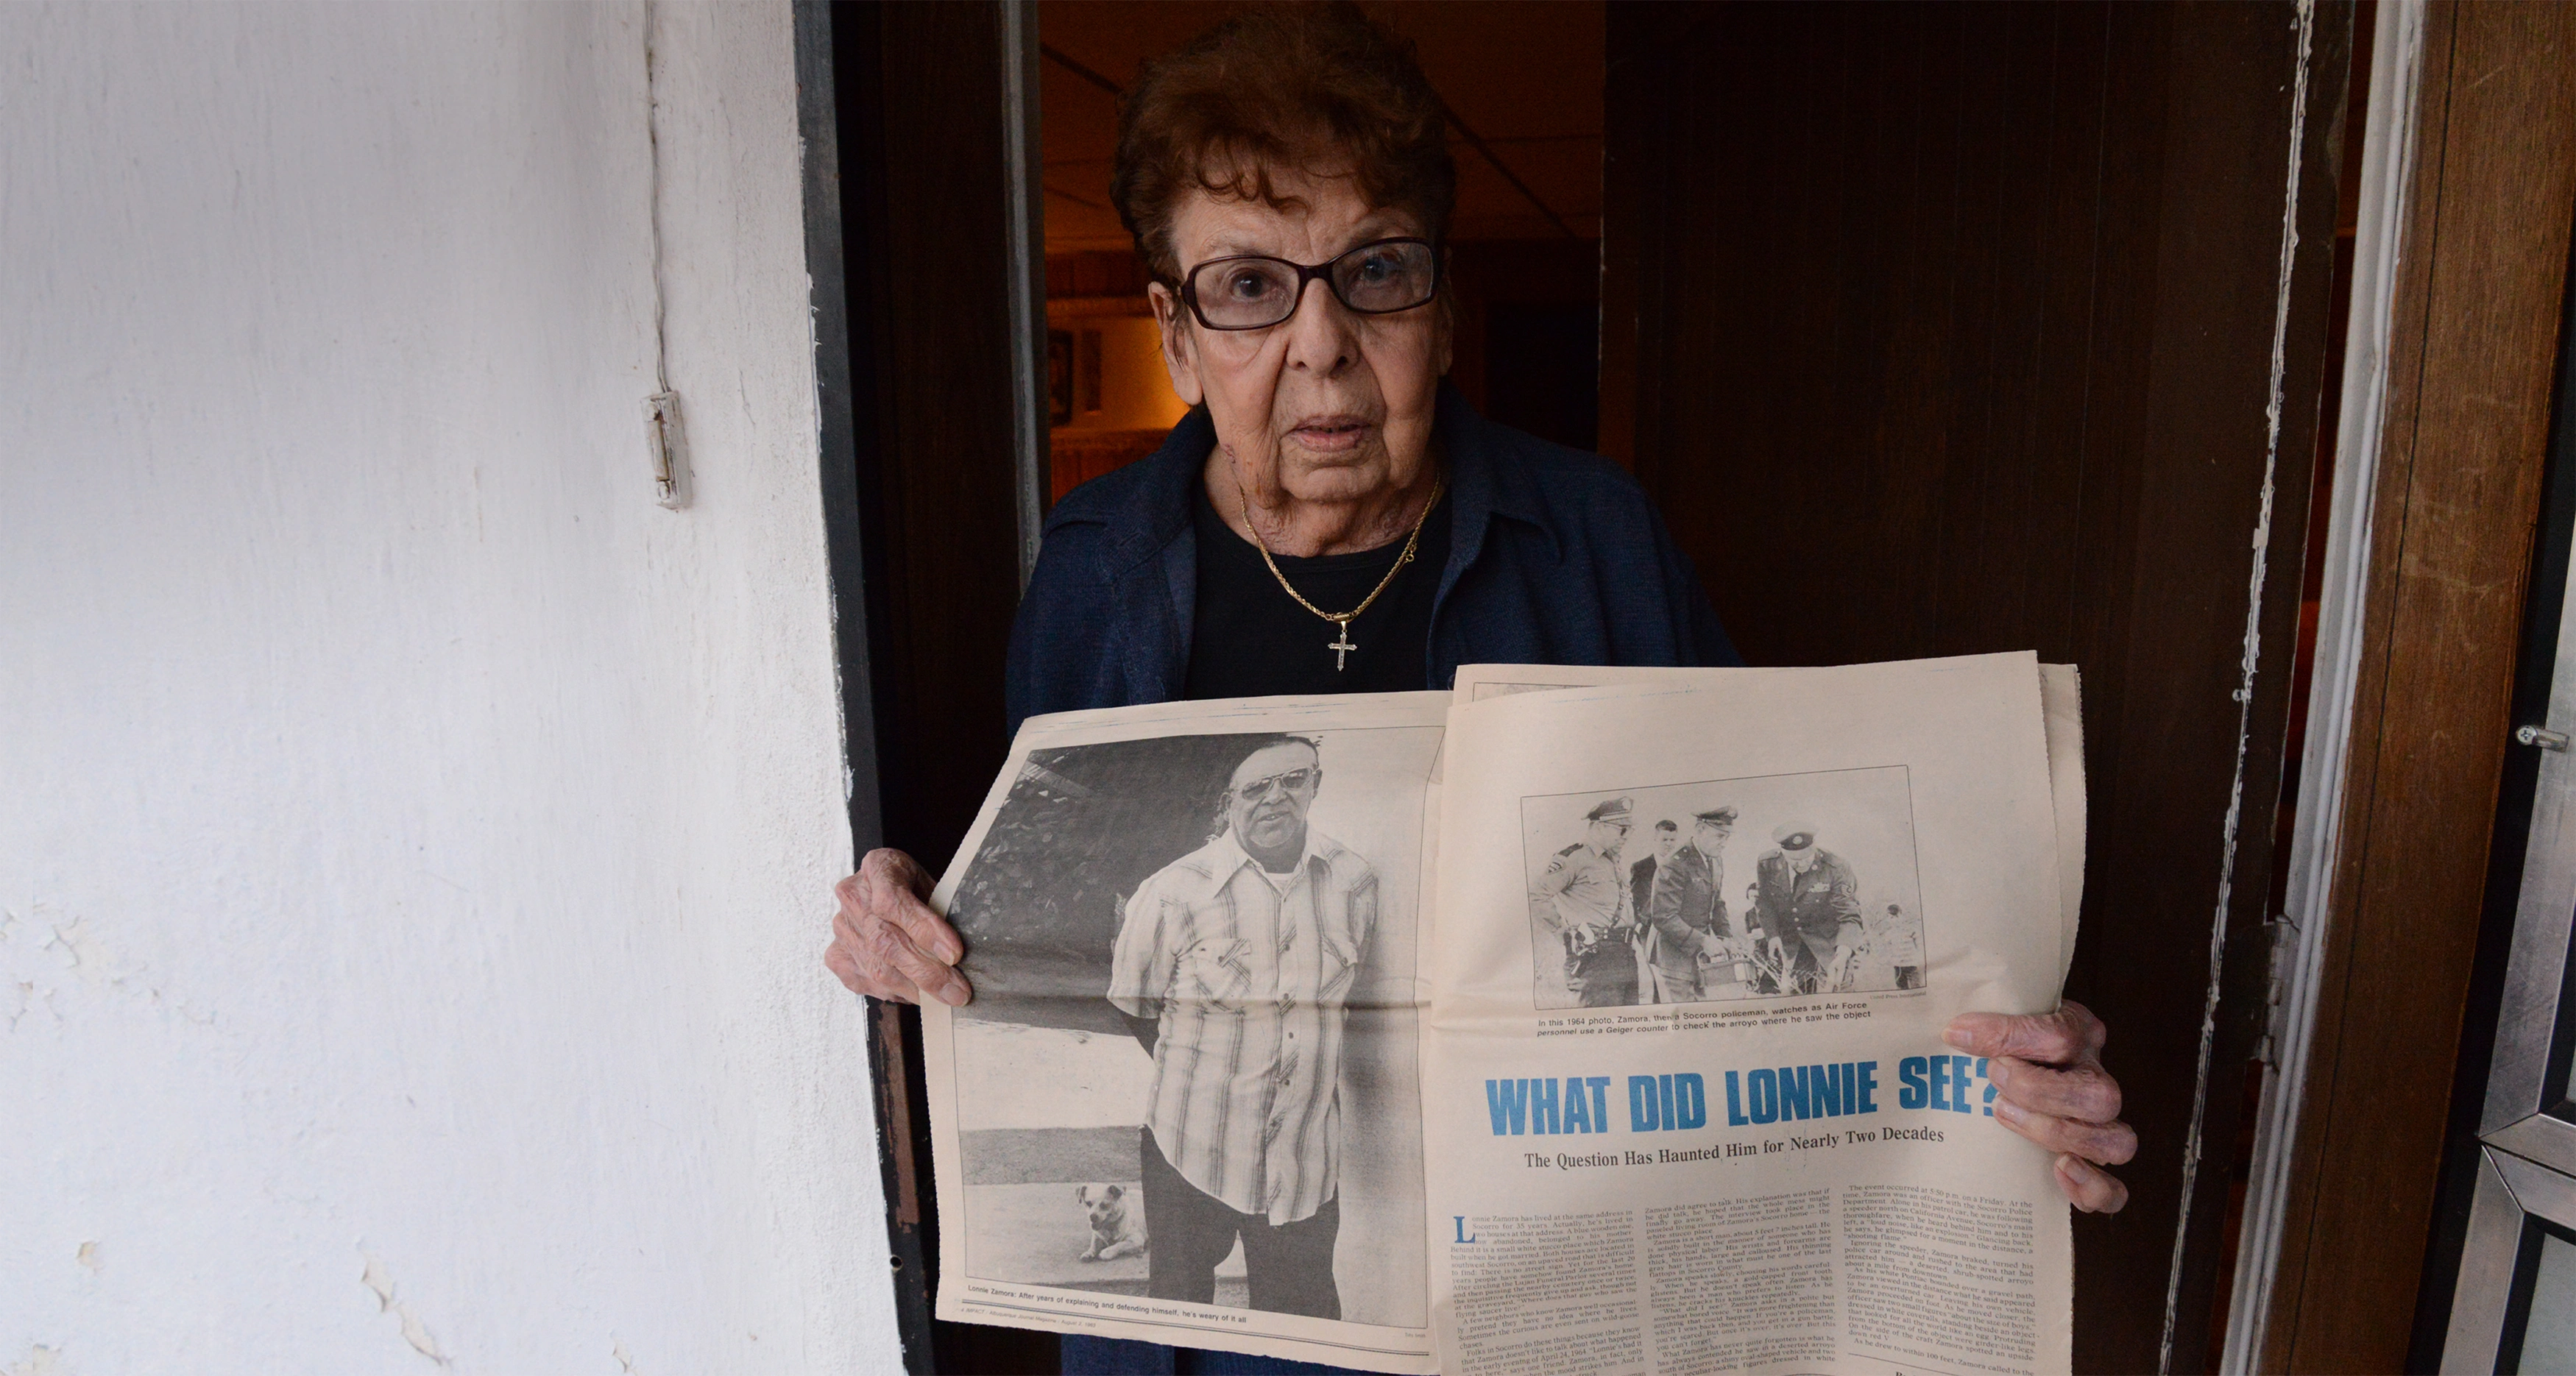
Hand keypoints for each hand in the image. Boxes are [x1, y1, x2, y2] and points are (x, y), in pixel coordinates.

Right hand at [824, 848, 970, 1005]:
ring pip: (877, 968)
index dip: (924, 929)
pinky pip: (866, 982)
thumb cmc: (918, 889)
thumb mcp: (935, 885)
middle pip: (885, 941)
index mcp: (879, 866)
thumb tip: (962, 956)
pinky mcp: (836, 955)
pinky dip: (896, 993)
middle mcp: (853, 895)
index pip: (892, 901)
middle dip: (927, 971)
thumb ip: (944, 911)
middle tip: (958, 992)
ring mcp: (841, 926)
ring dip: (915, 989)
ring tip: (945, 997)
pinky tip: (917, 992)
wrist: (888, 891)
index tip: (954, 953)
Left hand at [1944, 1000, 2134, 1212]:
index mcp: (2078, 1031)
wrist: (2009, 1067)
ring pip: (2116, 1142)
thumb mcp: (1995, 1017)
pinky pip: (2115, 1190)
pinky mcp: (2096, 1163)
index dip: (2009, 1036)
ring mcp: (2104, 1122)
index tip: (1958, 1034)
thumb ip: (1984, 1025)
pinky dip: (2092, 1188)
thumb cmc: (2000, 1039)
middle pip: (2099, 1094)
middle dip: (2039, 1092)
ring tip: (2006, 1118)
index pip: (2061, 1035)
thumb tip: (1953, 1034)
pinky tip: (2057, 1173)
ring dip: (2061, 1137)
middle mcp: (2096, 1076)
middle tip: (1992, 1079)